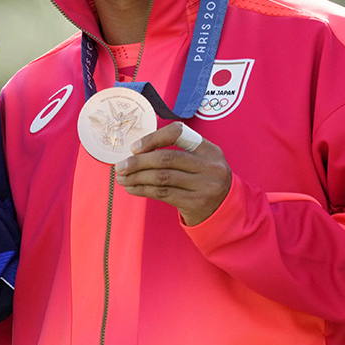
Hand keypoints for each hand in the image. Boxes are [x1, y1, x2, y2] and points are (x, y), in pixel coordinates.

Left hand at [114, 122, 231, 225]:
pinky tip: (132, 188)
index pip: (178, 133)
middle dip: (137, 162)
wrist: (225, 211)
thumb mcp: (200, 161)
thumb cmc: (203, 181)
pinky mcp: (196, 203)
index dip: (153, 138)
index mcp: (209, 149)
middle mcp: (209, 166)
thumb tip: (136, 150)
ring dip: (136, 177)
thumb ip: (176, 151)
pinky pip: (162, 193)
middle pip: (165, 158)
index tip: (134, 147)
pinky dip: (143, 190)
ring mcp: (204, 185)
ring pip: (161, 177)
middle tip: (120, 166)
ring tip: (122, 178)